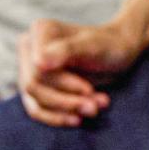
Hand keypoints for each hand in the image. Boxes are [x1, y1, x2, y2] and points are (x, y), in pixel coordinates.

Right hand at [17, 0, 148, 127]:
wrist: (118, 53)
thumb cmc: (108, 46)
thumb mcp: (93, 46)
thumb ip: (66, 51)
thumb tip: (38, 63)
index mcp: (41, 31)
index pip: (38, 70)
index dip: (62, 85)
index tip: (89, 90)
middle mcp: (30, 48)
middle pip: (34, 87)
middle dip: (66, 101)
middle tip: (95, 106)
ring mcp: (30, 68)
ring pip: (36, 102)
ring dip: (66, 111)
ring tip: (94, 109)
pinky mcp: (37, 87)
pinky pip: (37, 110)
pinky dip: (60, 117)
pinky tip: (79, 118)